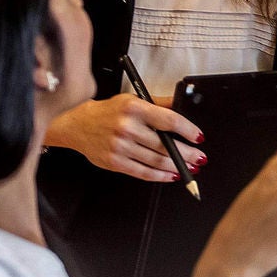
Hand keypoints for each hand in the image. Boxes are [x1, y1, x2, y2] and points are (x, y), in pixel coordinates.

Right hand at [46, 93, 204, 182]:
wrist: (76, 124)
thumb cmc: (107, 112)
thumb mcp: (132, 100)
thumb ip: (158, 104)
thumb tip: (181, 104)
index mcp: (134, 108)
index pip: (169, 121)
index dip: (188, 131)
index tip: (198, 137)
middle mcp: (127, 127)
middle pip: (166, 145)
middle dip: (188, 153)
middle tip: (200, 157)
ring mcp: (120, 146)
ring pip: (157, 161)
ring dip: (178, 166)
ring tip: (190, 167)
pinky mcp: (115, 162)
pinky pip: (143, 172)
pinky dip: (161, 176)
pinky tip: (172, 174)